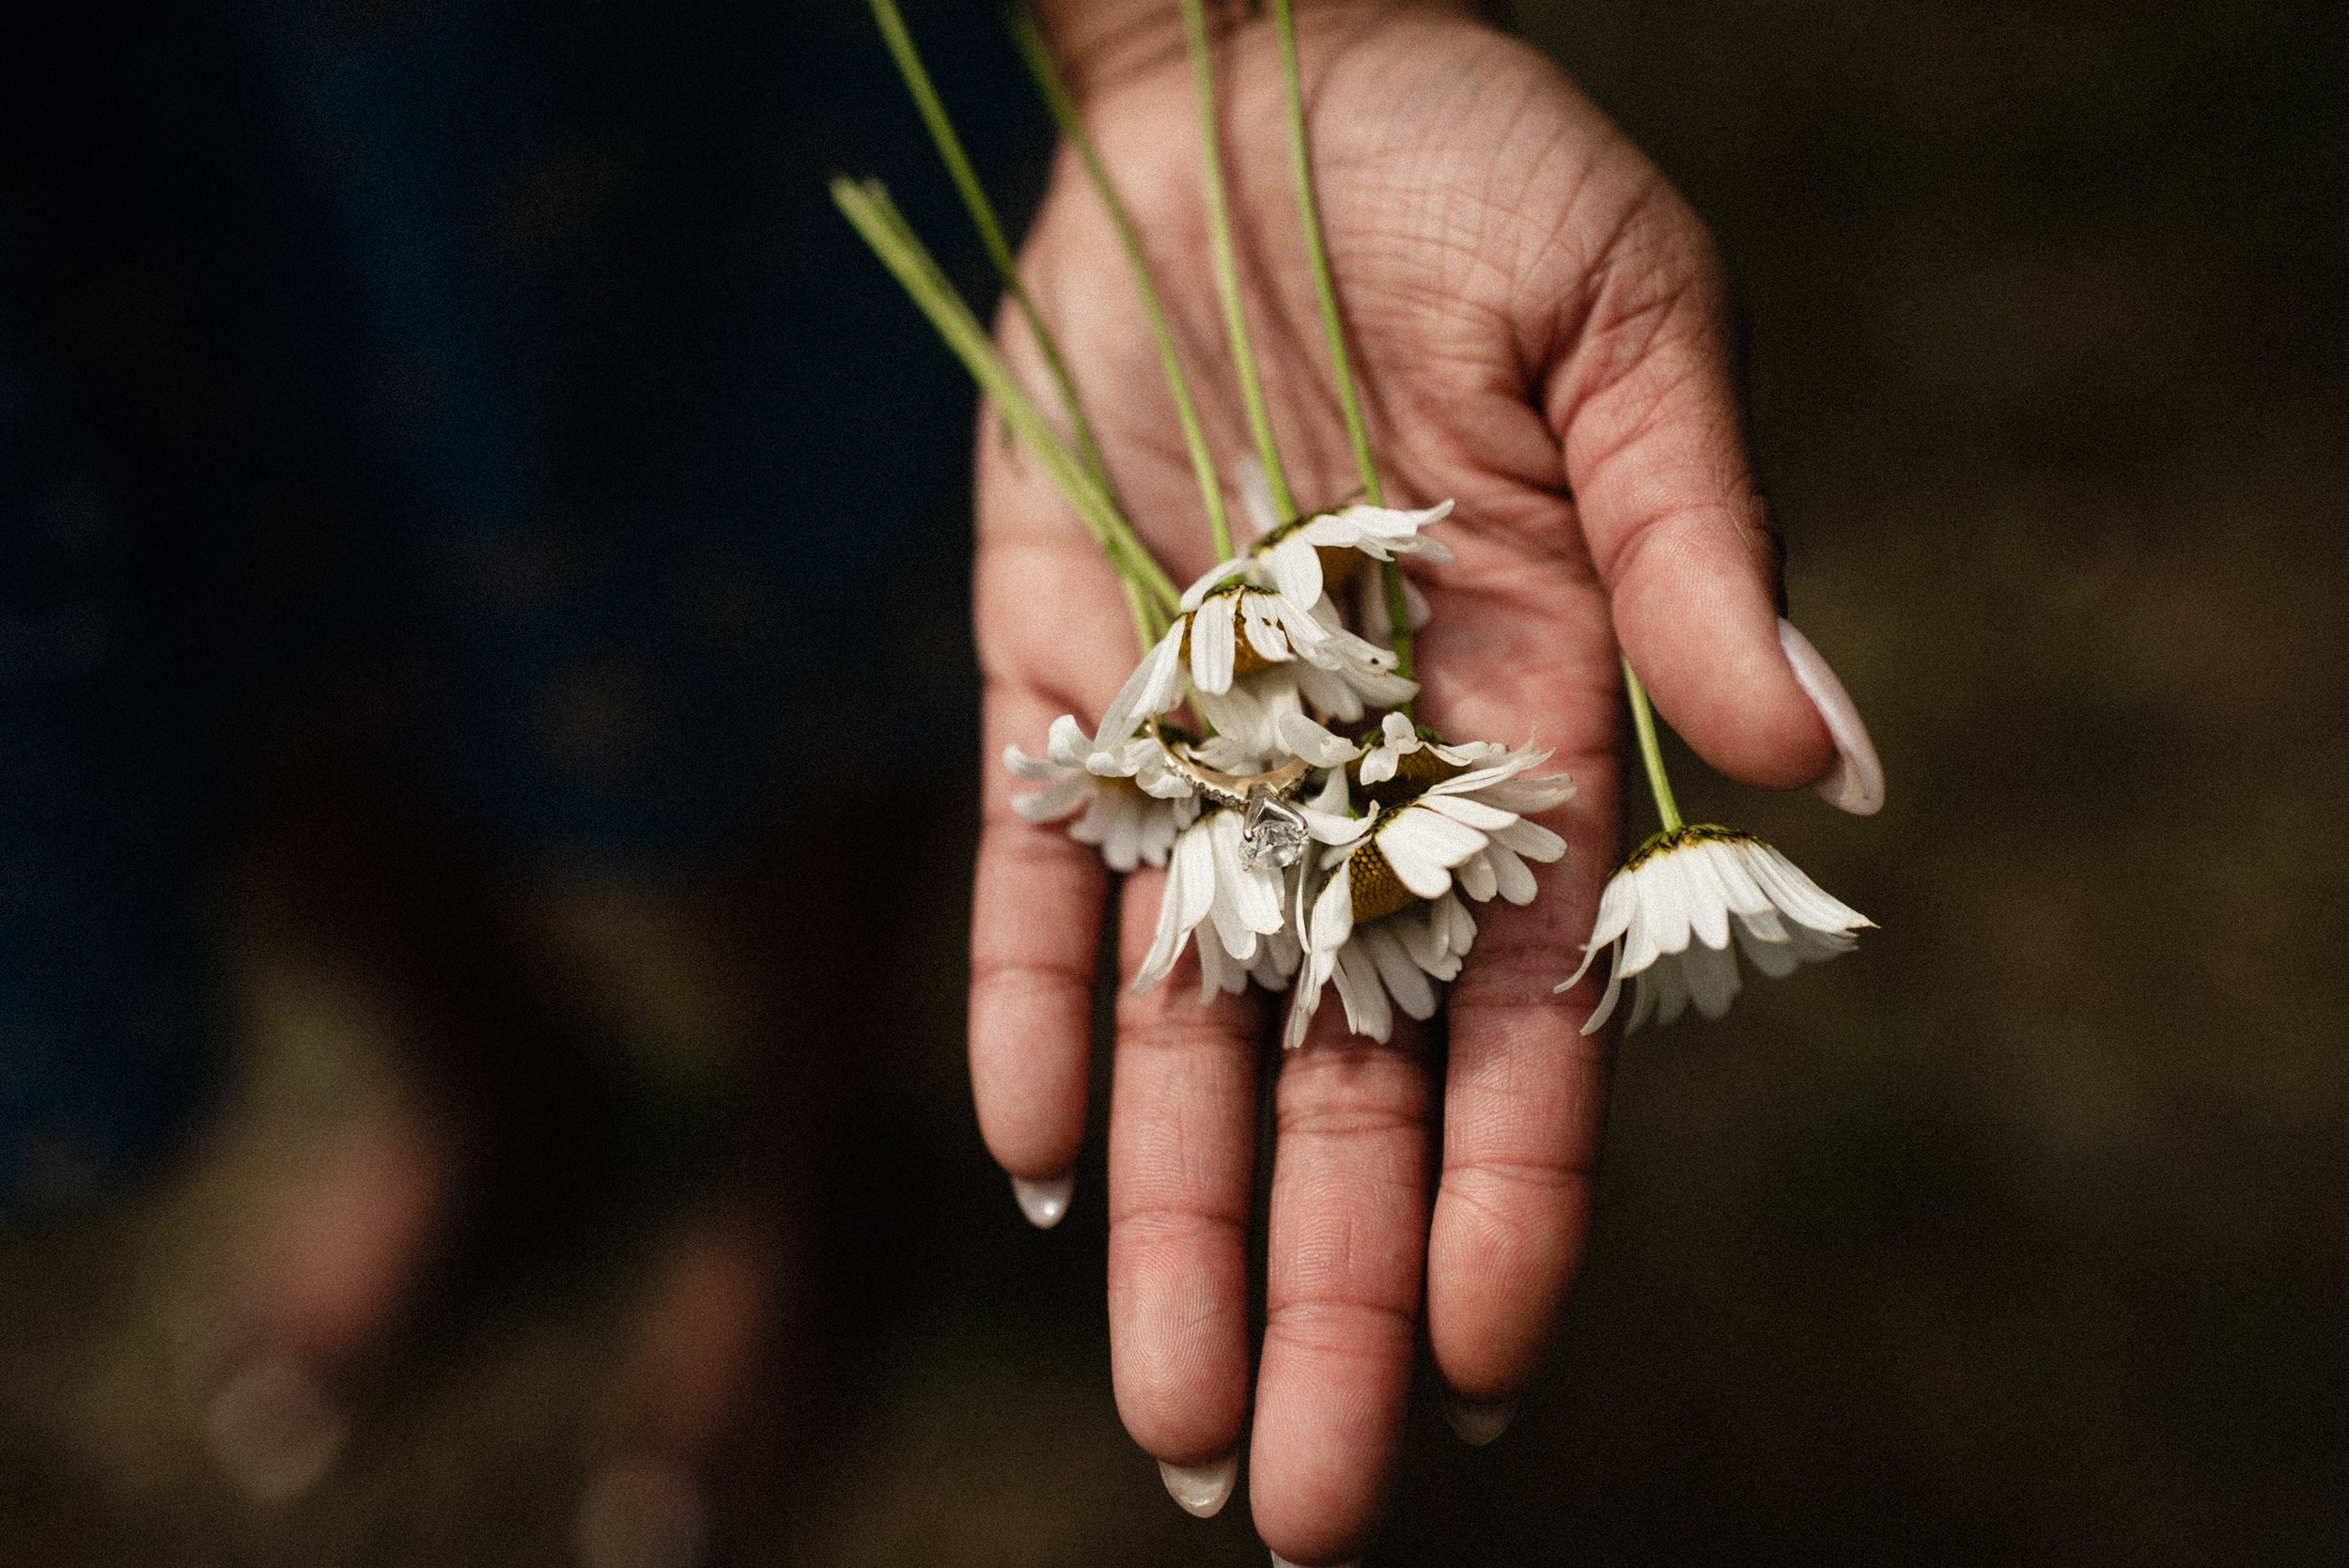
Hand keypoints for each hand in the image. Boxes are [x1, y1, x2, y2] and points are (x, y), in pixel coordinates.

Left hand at [969, 3, 1838, 1559]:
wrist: (1250, 75)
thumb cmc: (1470, 166)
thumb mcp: (1622, 320)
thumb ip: (1696, 531)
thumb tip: (1816, 748)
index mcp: (1521, 717)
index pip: (1522, 1012)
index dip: (1507, 1188)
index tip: (1475, 1362)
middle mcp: (1354, 771)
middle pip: (1345, 1080)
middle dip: (1326, 1288)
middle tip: (1296, 1504)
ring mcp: (1193, 737)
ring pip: (1182, 1028)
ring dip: (1175, 1221)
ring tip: (1167, 1420)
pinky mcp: (1047, 671)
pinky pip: (1030, 875)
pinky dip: (1026, 1010)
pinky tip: (1038, 1168)